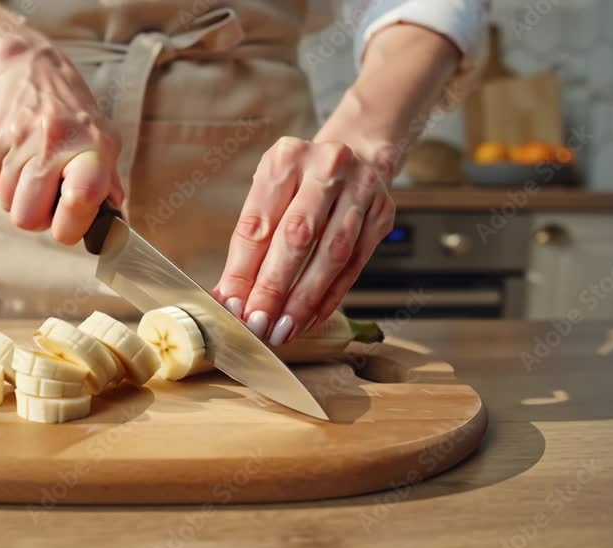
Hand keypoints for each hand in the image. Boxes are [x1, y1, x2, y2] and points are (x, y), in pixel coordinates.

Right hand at [0, 46, 123, 244]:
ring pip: (8, 204)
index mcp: (93, 147)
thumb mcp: (102, 140)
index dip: (70, 226)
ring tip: (33, 170)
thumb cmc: (72, 113)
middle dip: (36, 217)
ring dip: (19, 197)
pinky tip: (16, 157)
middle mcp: (57, 141)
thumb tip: (117, 228)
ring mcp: (21, 138)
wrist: (29, 66)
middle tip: (46, 198)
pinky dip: (2, 180)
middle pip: (29, 217)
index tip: (67, 223)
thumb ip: (109, 185)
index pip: (80, 199)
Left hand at [213, 138, 395, 344]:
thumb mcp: (268, 194)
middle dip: (274, 287)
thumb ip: (250, 242)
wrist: (358, 154)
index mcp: (286, 158)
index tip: (232, 304)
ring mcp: (361, 189)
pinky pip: (355, 264)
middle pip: (297, 236)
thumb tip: (229, 296)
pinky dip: (330, 297)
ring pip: (332, 254)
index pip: (259, 223)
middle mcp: (327, 167)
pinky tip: (310, 318)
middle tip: (258, 323)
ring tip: (283, 329)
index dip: (243, 269)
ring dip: (304, 299)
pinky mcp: (382, 214)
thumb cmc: (302, 181)